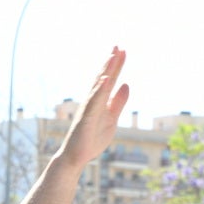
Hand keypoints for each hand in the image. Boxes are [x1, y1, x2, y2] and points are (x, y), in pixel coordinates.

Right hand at [56, 47, 129, 169]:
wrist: (77, 157)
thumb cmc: (92, 139)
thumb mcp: (112, 119)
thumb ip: (118, 102)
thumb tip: (125, 84)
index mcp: (99, 102)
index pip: (109, 80)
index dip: (116, 66)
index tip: (122, 50)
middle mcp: (92, 102)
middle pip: (102, 79)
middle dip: (110, 63)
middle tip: (117, 46)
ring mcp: (88, 110)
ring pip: (98, 88)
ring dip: (105, 71)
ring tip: (113, 56)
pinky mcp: (86, 120)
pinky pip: (94, 104)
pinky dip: (100, 91)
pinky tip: (105, 80)